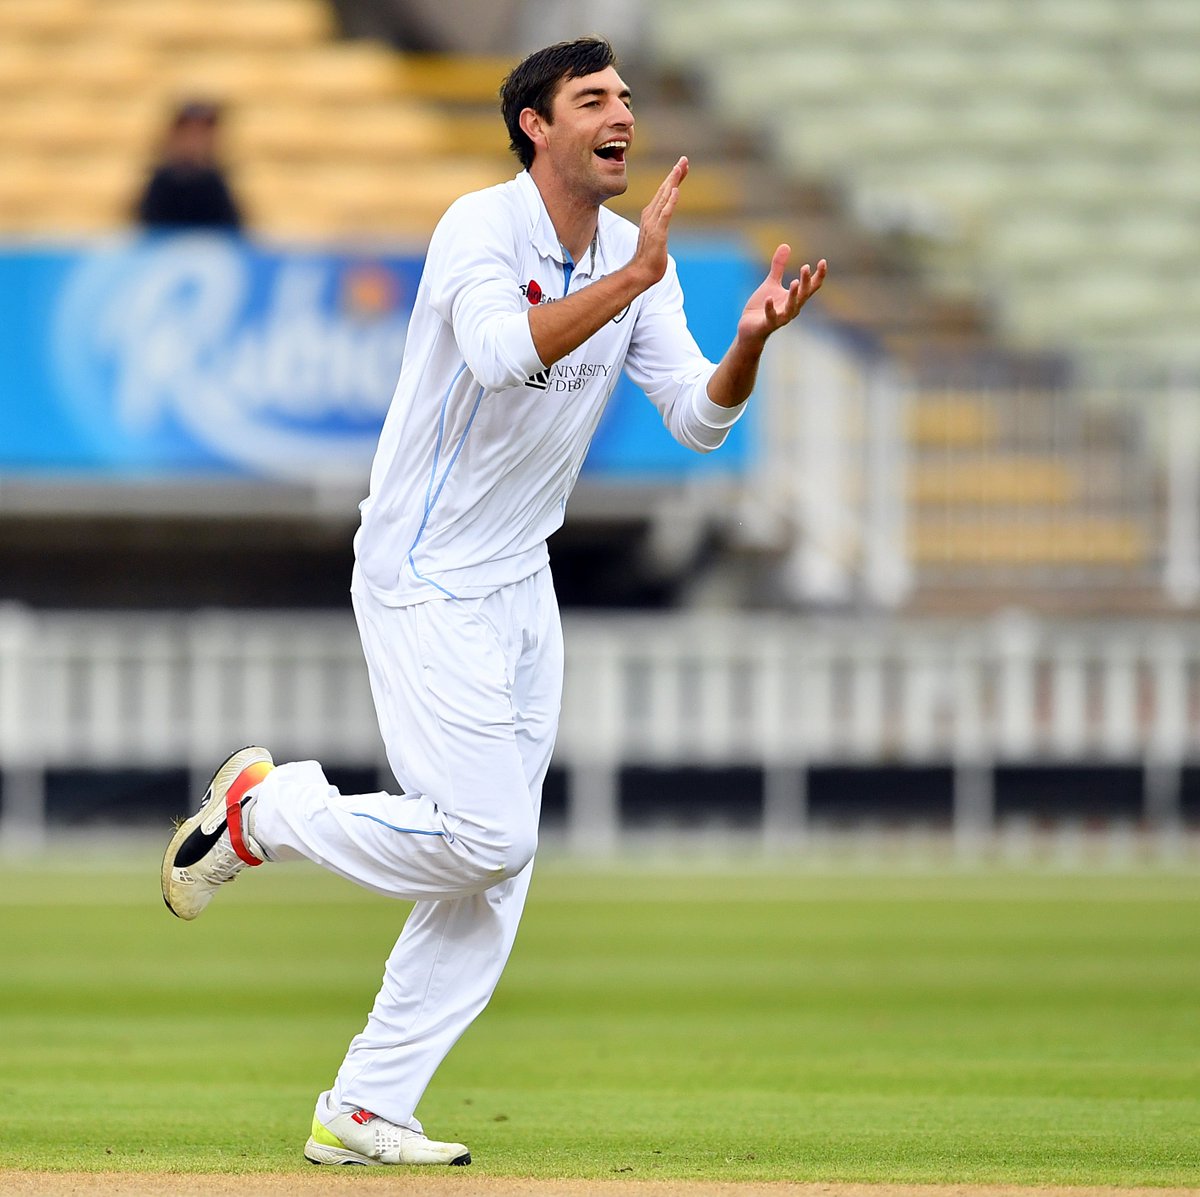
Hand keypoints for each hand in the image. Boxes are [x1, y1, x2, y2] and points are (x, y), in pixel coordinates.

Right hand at [630, 156, 687, 289]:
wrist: (641, 272)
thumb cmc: (650, 256)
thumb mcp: (658, 235)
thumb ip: (660, 223)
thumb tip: (664, 216)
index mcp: (651, 215)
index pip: (664, 193)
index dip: (673, 179)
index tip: (681, 166)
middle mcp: (651, 216)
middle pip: (664, 190)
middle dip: (674, 174)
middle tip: (684, 159)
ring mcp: (653, 224)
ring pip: (664, 198)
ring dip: (672, 182)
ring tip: (679, 168)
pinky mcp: (658, 233)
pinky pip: (665, 215)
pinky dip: (670, 202)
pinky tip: (676, 191)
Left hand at [737, 245, 826, 345]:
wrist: (749, 329)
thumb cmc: (762, 307)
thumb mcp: (771, 283)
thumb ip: (779, 267)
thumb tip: (786, 245)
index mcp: (795, 298)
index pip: (811, 286)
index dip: (818, 275)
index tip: (823, 261)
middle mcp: (792, 308)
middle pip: (803, 295)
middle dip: (805, 282)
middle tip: (805, 267)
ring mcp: (780, 317)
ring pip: (791, 307)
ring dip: (793, 295)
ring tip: (794, 282)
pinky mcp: (767, 324)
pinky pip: (771, 317)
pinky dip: (770, 308)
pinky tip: (768, 298)